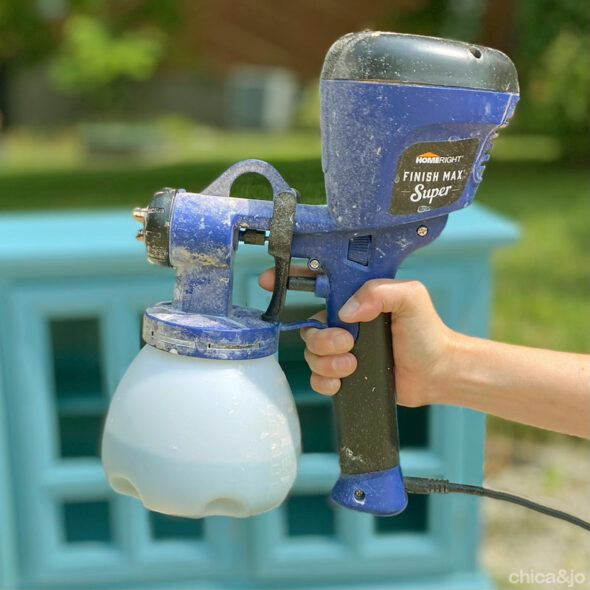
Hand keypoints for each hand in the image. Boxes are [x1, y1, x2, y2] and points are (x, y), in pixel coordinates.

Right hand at [258, 267, 455, 406]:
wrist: (437, 372)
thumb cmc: (428, 332)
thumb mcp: (411, 298)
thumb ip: (380, 292)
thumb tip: (346, 311)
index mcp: (356, 298)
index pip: (318, 282)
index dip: (291, 279)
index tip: (270, 281)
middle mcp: (346, 321)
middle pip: (309, 326)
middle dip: (321, 338)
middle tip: (346, 343)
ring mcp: (344, 348)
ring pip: (311, 354)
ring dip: (326, 361)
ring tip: (353, 364)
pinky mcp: (345, 373)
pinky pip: (318, 377)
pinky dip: (324, 380)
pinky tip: (342, 381)